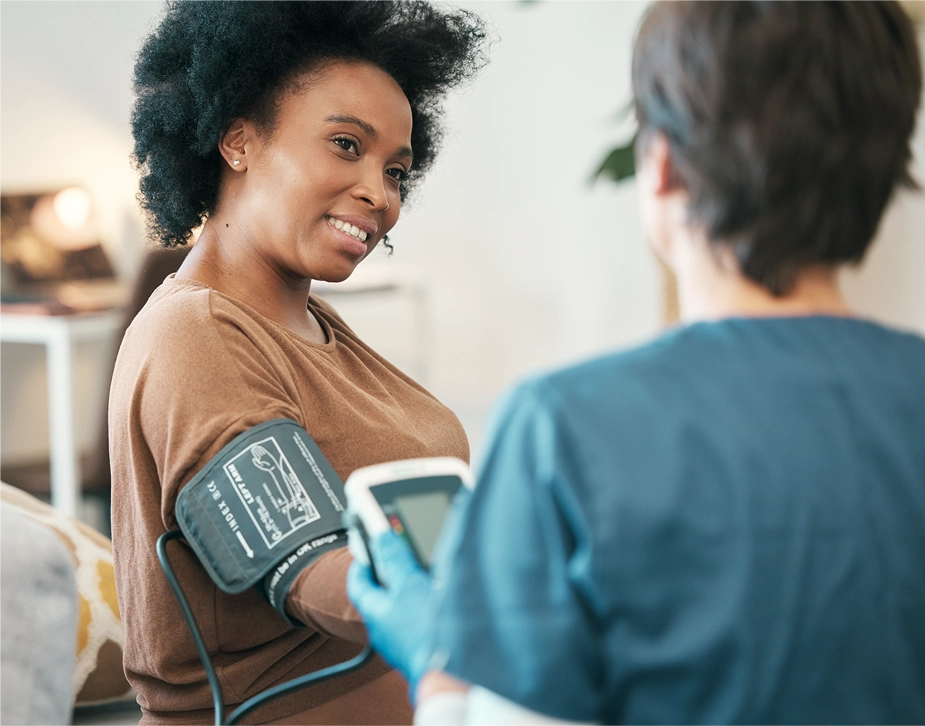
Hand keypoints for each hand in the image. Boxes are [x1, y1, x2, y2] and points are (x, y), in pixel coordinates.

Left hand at [347, 530, 434, 693]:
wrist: (449, 675)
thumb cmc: (425, 633)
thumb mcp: (409, 583)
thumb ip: (395, 559)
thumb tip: (382, 537)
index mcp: (374, 612)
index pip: (357, 583)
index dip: (361, 563)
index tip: (366, 549)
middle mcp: (383, 630)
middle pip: (379, 596)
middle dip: (389, 575)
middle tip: (399, 558)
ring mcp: (400, 643)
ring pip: (399, 610)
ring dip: (408, 592)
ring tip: (425, 579)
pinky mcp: (418, 650)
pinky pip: (414, 624)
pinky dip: (422, 610)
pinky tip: (438, 605)